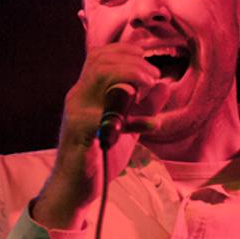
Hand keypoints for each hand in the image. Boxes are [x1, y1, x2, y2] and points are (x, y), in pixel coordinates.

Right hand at [33, 43, 165, 228]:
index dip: (124, 51)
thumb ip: (144, 106)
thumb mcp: (127, 126)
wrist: (75, 187)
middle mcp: (77, 97)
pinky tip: (151, 126)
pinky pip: (109, 115)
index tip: (147, 60)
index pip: (99, 56)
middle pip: (101, 61)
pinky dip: (136, 119)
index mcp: (85, 93)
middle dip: (134, 62)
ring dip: (131, 76)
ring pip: (100, 76)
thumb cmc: (99, 156)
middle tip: (153, 77)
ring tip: (150, 88)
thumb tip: (164, 85)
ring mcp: (76, 113)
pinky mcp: (80, 131)